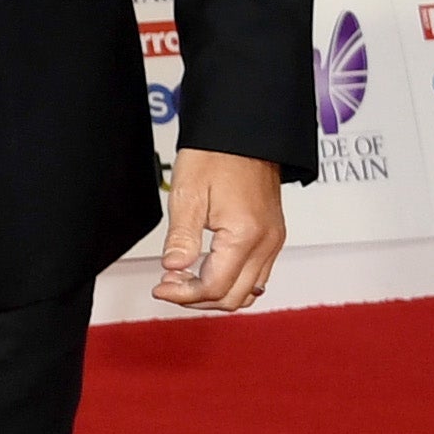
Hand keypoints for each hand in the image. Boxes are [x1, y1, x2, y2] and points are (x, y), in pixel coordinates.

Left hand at [152, 147, 282, 311]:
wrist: (244, 134)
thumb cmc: (216, 156)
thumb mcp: (188, 195)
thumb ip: (182, 237)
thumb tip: (173, 268)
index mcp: (246, 235)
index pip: (216, 288)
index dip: (184, 295)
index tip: (160, 287)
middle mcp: (266, 243)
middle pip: (235, 298)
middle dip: (198, 299)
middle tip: (169, 286)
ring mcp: (273, 241)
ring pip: (249, 291)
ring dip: (216, 294)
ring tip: (184, 280)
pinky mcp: (273, 236)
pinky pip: (256, 274)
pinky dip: (231, 281)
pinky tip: (205, 269)